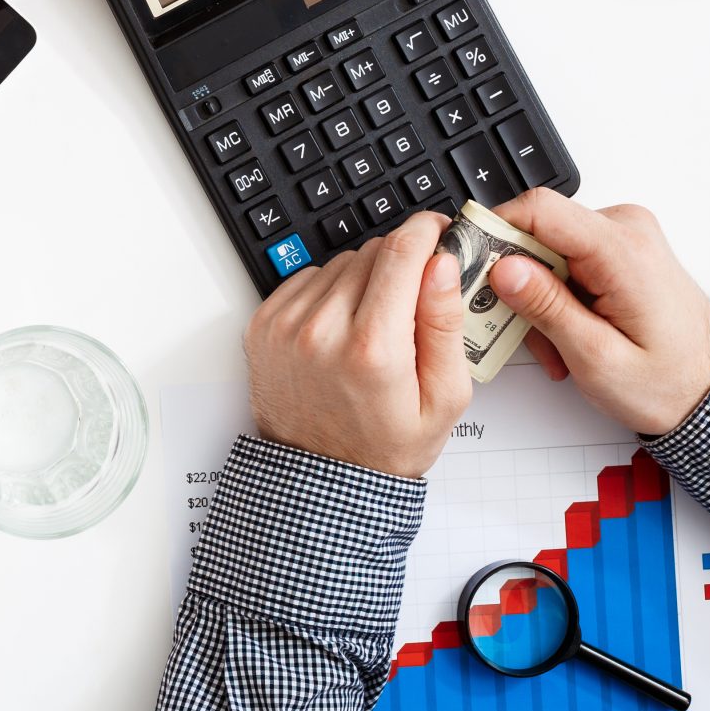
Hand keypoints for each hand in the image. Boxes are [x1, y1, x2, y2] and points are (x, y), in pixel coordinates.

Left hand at [244, 211, 470, 478]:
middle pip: (373, 252)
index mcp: (372, 349)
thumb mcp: (445, 397)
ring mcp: (285, 326)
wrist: (321, 479)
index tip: (440, 233)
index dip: (428, 231)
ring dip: (365, 279)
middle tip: (414, 301)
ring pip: (341, 262)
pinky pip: (308, 278)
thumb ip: (446, 323)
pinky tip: (343, 327)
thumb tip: (442, 263)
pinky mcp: (263, 325)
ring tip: (376, 326)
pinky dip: (331, 292)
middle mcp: (321, 331)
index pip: (402, 251)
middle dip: (402, 264)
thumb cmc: (386, 446)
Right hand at [487, 190, 709, 434]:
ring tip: (555, 348)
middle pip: (537, 231)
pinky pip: (566, 258)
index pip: (539, 209)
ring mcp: (624, 236)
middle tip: (520, 331)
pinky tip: (568, 333)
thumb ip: (547, 309)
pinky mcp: (620, 249)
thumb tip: (503, 268)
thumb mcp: (597, 358)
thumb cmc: (670, 381)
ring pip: (546, 249)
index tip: (467, 264)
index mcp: (622, 251)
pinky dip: (556, 295)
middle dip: (515, 282)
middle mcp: (626, 230)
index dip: (492, 230)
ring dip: (536, 297)